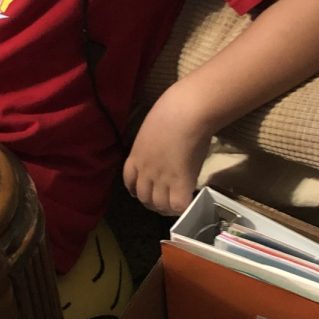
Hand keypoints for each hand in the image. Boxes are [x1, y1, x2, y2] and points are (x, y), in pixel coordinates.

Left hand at [123, 85, 213, 216]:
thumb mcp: (152, 130)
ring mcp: (161, 178)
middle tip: (166, 201)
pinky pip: (177, 205)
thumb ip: (153, 146)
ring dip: (167, 208)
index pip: (129, 183)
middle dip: (153, 203)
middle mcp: (145, 171)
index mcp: (136, 157)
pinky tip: (188, 200)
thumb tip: (164, 150)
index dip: (137, 191)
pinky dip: (182, 207)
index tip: (148, 191)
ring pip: (159, 205)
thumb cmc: (171, 111)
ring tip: (177, 204)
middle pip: (144, 198)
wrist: (185, 112)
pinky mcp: (180, 182)